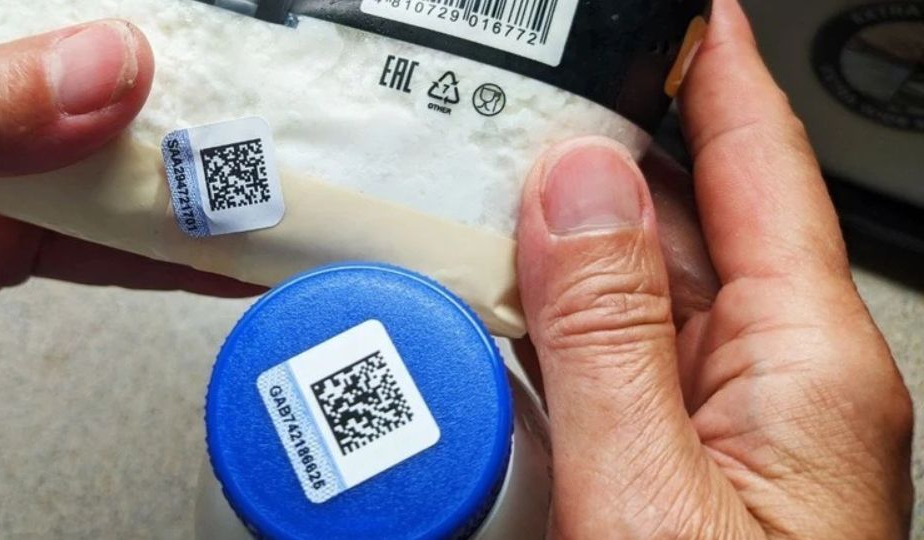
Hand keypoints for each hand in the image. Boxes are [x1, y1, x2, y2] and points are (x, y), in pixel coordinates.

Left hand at [0, 1, 253, 450]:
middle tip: (259, 122)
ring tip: (257, 199)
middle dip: (176, 101)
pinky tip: (208, 262)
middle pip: (89, 79)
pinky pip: (89, 245)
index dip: (124, 5)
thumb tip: (104, 68)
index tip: (212, 23)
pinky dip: (152, 259)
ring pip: (101, 168)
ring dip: (178, 190)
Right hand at [513, 1, 912, 536]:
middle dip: (602, 161)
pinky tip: (508, 316)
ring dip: (567, 248)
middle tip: (515, 111)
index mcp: (807, 370)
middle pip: (692, 226)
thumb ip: (608, 339)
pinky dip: (558, 328)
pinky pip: (620, 364)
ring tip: (483, 203)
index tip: (681, 8)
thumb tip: (575, 185)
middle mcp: (781, 389)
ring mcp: (731, 434)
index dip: (720, 73)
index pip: (763, 171)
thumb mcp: (649, 497)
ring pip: (645, 296)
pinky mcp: (684, 474)